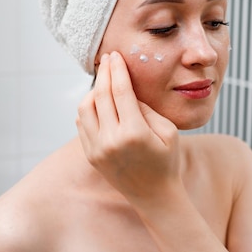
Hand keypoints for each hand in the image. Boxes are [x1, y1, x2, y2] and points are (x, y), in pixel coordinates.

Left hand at [76, 52, 181, 206]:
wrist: (154, 195)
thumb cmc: (167, 161)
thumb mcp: (168, 131)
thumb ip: (147, 109)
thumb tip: (127, 91)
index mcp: (134, 133)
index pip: (120, 91)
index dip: (117, 70)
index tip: (116, 56)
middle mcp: (111, 141)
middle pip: (100, 95)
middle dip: (103, 73)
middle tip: (107, 59)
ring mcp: (97, 149)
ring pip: (85, 108)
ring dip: (93, 90)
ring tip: (104, 81)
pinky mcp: (90, 155)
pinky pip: (82, 123)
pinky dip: (88, 108)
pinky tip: (98, 101)